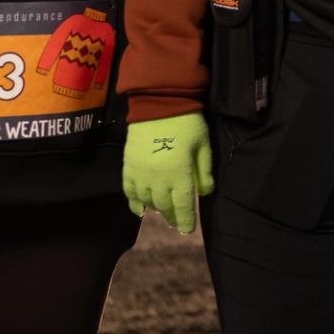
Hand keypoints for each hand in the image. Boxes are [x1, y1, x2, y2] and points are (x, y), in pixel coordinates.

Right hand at [121, 112, 213, 233]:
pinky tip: (140, 210)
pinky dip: (134, 202)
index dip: (186, 220)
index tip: (188, 230)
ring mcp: (141, 173)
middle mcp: (158, 178)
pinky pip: (129, 191)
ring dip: (155, 209)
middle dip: (172, 216)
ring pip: (147, 200)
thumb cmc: (187, 121)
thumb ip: (204, 170)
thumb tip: (205, 192)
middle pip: (164, 206)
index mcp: (179, 174)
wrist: (158, 102)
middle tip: (177, 222)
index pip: (183, 205)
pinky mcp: (128, 166)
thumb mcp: (203, 144)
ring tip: (162, 213)